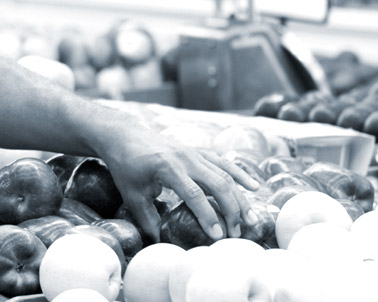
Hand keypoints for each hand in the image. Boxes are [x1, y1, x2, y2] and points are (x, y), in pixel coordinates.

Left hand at [98, 125, 260, 242]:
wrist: (124, 135)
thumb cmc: (126, 166)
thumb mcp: (132, 194)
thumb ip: (147, 218)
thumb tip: (159, 241)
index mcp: (168, 168)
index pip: (194, 195)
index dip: (207, 215)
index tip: (217, 235)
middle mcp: (185, 159)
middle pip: (217, 184)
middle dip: (231, 210)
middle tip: (237, 233)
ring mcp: (193, 153)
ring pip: (224, 174)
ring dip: (240, 197)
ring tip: (251, 220)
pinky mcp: (197, 152)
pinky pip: (223, 162)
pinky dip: (239, 174)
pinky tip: (254, 187)